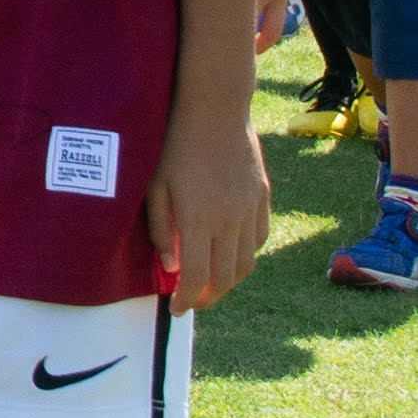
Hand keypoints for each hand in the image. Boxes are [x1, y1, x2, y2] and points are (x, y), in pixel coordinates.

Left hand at [151, 111, 270, 309]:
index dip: (186, 300)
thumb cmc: (175, 144)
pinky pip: (259, 237)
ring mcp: (250, 208)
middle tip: (193, 301)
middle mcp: (230, 219)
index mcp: (199, 219)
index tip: (177, 309)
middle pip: (226, 277)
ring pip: (247, 262)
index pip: (197, 277)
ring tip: (212, 282)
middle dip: (208, 297)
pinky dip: (246, 254)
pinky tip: (231, 252)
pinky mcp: (262, 195)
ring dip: (229, 280)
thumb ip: (162, 230)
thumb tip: (170, 266)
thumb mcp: (155, 186)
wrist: (215, 108)